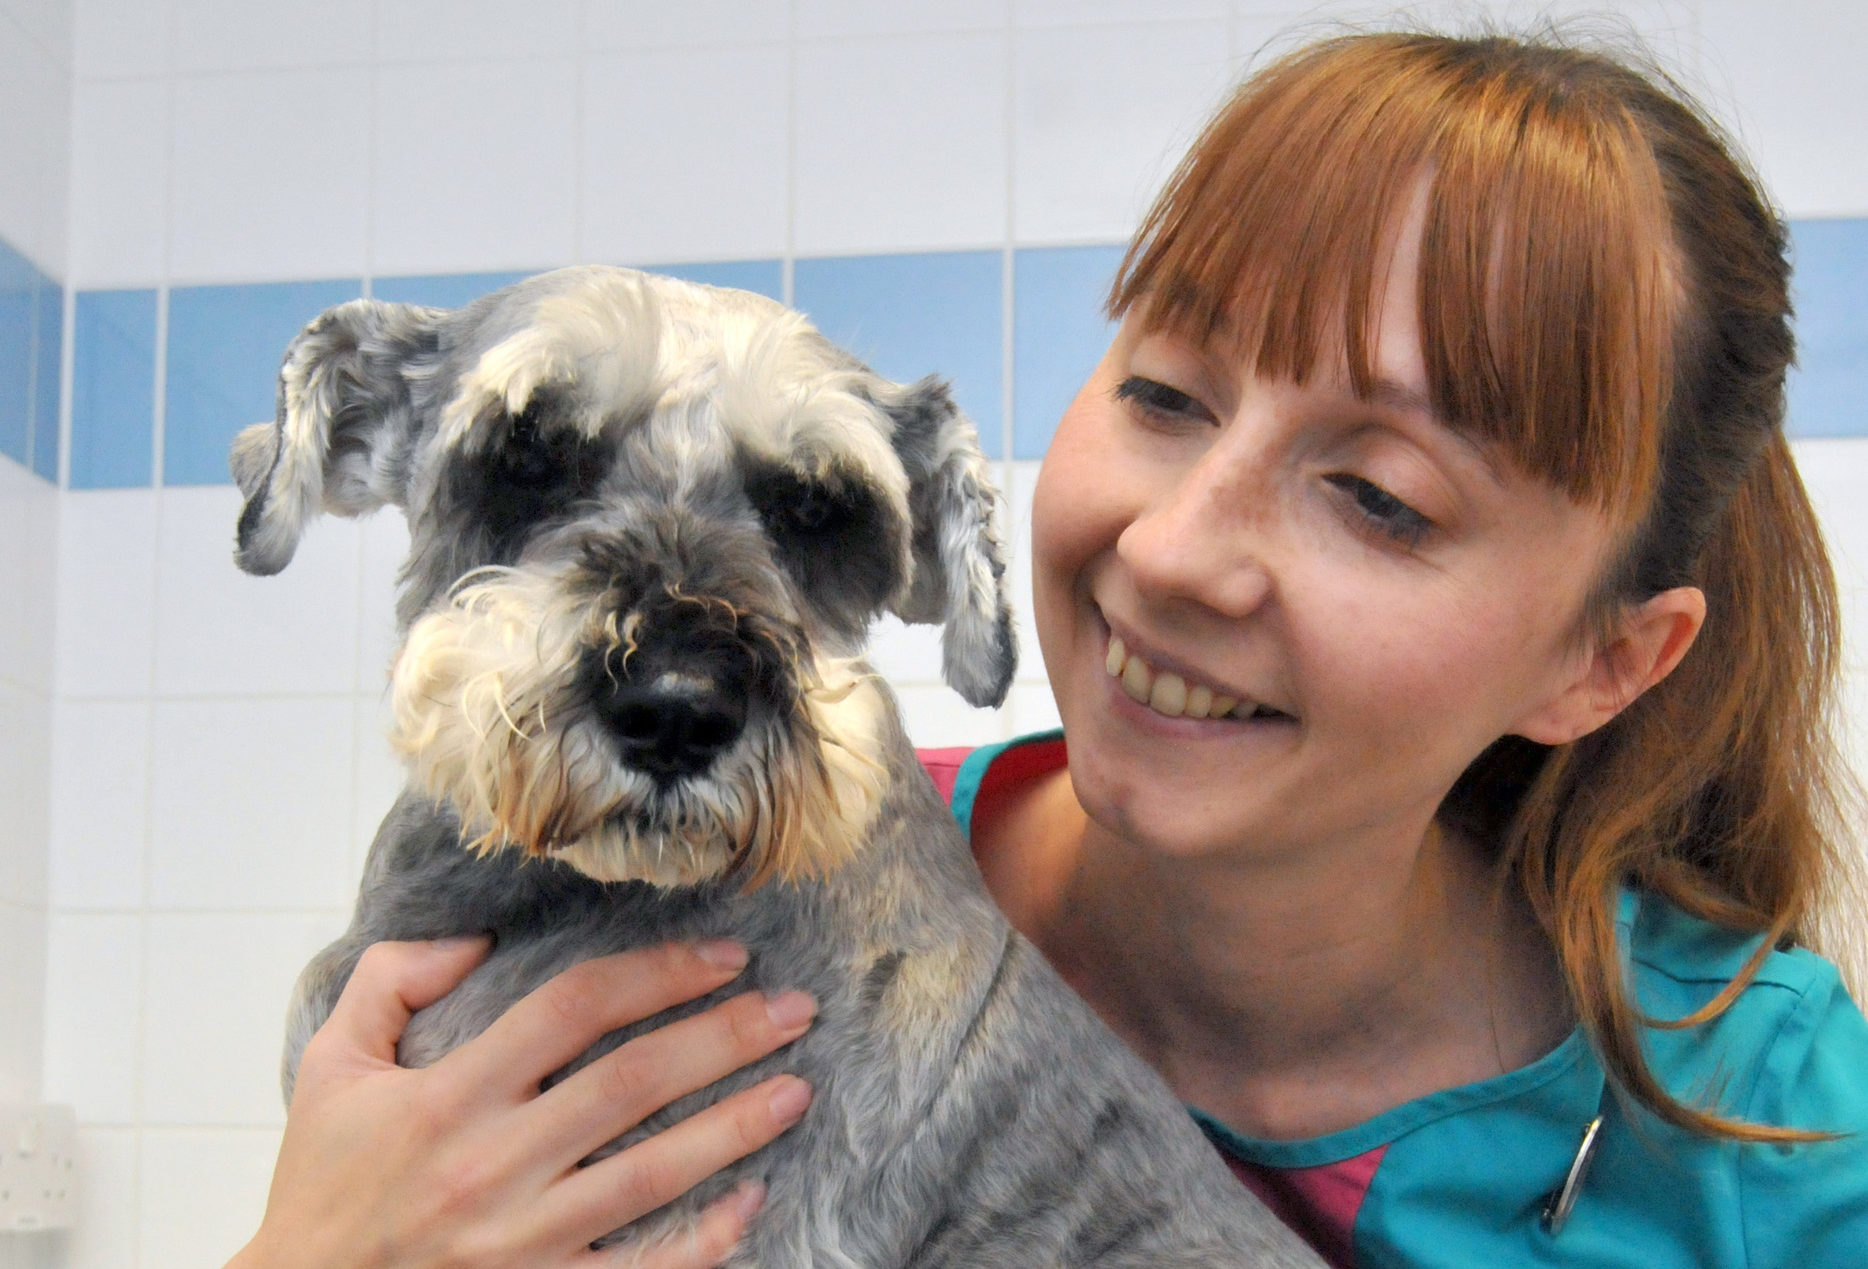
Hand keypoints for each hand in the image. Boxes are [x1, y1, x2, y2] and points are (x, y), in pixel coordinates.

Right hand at [227, 935, 816, 1267]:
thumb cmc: (320, 1186)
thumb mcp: (328, 1067)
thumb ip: (391, 980)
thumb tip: (474, 937)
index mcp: (450, 1094)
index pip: (575, 1008)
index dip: (658, 972)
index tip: (725, 955)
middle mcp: (494, 1163)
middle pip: (634, 1083)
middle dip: (726, 1037)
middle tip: (797, 1008)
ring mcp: (523, 1240)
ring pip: (653, 1172)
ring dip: (736, 1126)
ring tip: (798, 1087)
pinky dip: (703, 1240)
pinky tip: (752, 1199)